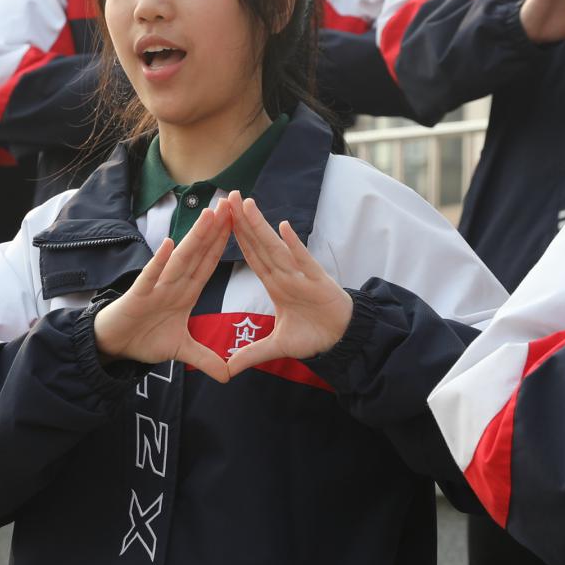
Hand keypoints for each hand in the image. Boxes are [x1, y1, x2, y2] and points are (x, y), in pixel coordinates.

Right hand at [92, 199, 234, 381]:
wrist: (114, 346)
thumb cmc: (144, 339)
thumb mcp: (181, 351)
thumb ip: (205, 358)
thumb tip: (229, 375)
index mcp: (185, 292)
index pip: (208, 263)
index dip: (224, 243)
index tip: (240, 222)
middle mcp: (173, 284)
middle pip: (198, 254)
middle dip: (215, 230)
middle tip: (231, 204)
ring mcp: (156, 287)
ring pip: (180, 260)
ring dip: (195, 238)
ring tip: (210, 215)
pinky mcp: (138, 296)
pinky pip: (151, 277)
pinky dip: (159, 262)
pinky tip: (168, 244)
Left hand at [222, 197, 354, 371]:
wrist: (344, 340)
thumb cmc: (314, 336)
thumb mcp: (277, 347)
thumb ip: (252, 353)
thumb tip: (228, 369)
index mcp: (276, 283)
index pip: (252, 255)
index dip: (236, 237)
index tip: (220, 218)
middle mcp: (286, 274)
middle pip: (259, 244)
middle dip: (243, 221)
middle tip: (227, 195)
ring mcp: (301, 275)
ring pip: (276, 248)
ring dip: (261, 226)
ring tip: (246, 204)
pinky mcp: (318, 281)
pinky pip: (304, 261)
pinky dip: (295, 245)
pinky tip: (284, 228)